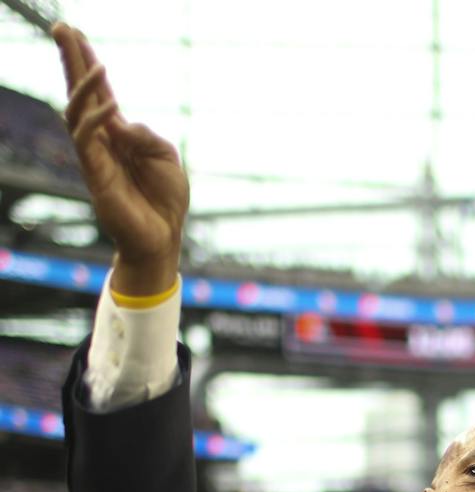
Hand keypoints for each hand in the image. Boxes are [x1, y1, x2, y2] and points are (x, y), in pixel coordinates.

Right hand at [52, 23, 187, 295]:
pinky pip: (86, 138)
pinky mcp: (94, 172)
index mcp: (120, 133)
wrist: (162, 237)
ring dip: (82, 84)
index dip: (88, 62)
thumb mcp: (167, 159)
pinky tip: (110, 105)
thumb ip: (147, 136)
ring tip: (93, 60)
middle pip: (80, 91)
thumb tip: (121, 122)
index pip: (100, 91)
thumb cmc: (165, 200)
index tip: (75, 32)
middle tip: (61, 27)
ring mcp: (95, 154)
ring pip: (76, 110)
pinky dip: (97, 119)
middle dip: (71, 59)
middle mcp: (103, 139)